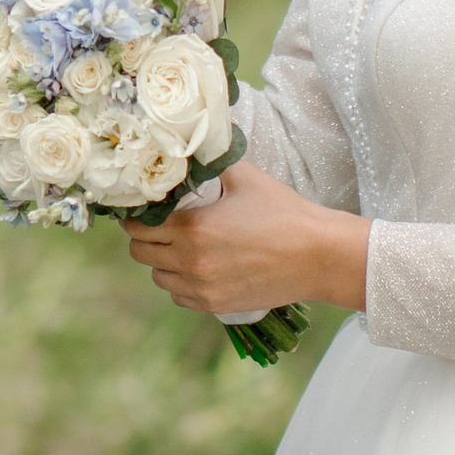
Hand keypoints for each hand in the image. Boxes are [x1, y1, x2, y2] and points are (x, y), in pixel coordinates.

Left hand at [124, 163, 370, 314]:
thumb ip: (212, 164)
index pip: (139, 226)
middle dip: (145, 237)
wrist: (318, 256)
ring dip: (162, 261)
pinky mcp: (216, 305)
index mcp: (194, 228)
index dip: (136, 216)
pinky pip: (179, 297)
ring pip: (158, 277)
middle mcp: (192, 262)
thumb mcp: (245, 178)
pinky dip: (180, 283)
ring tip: (181, 246)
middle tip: (161, 225)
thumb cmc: (284, 213)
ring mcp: (203, 287)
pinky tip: (197, 267)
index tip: (142, 209)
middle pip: (141, 253)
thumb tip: (191, 149)